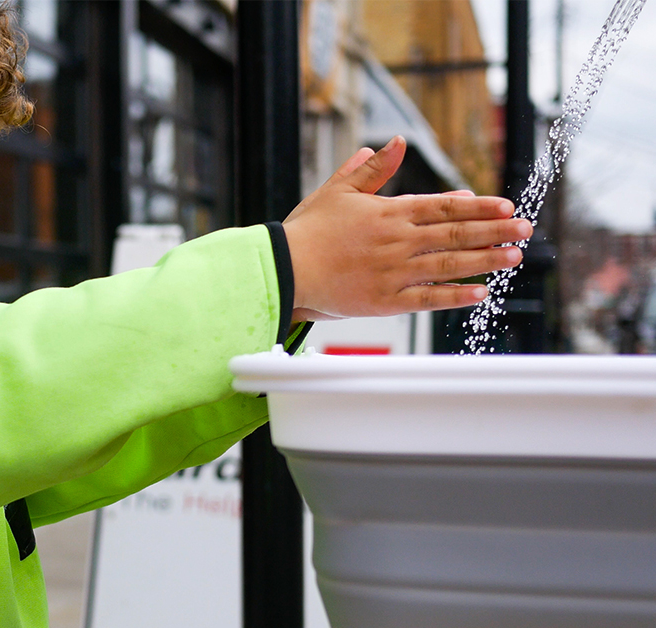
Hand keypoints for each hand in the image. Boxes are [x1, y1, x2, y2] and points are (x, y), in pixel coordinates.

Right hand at [283, 136, 529, 321]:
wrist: (286, 267)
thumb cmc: (308, 230)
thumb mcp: (338, 191)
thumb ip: (370, 169)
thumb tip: (393, 143)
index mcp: (389, 213)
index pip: (443, 206)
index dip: (477, 206)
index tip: (505, 205)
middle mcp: (398, 241)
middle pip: (456, 233)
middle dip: (495, 230)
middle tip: (525, 229)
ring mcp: (394, 272)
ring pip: (449, 264)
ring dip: (485, 260)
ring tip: (513, 257)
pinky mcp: (385, 300)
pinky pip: (428, 298)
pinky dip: (455, 294)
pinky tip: (480, 292)